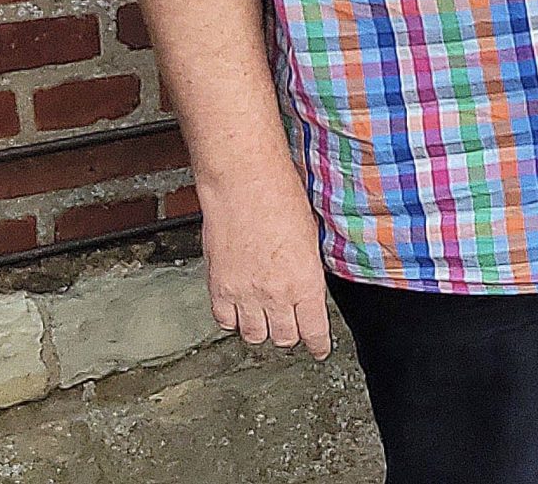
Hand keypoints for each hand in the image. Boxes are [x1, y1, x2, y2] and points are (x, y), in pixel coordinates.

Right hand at [198, 173, 331, 358]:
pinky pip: (224, 320)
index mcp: (306, 283)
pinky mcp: (219, 287)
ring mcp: (244, 293)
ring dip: (261, 329)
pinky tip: (238, 310)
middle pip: (283, 337)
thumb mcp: (312, 238)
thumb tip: (309, 285)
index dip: (317, 345)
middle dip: (290, 335)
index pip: (314, 330)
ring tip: (265, 318)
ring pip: (253, 334)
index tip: (319, 351)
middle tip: (291, 328)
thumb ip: (309, 269)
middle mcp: (275, 294)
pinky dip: (232, 319)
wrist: (245, 187)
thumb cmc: (282, 200)